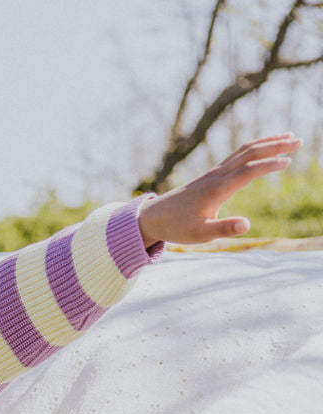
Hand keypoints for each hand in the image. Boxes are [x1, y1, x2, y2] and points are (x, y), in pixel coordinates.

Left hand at [137, 135, 300, 247]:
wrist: (155, 216)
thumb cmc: (178, 227)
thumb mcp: (199, 235)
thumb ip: (223, 229)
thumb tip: (246, 224)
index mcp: (217, 189)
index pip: (248, 171)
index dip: (268, 165)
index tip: (289, 162)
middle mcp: (217, 175)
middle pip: (250, 153)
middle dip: (275, 145)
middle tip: (299, 140)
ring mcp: (215, 172)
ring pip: (245, 150)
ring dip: (268, 141)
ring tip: (289, 137)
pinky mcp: (214, 174)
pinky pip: (238, 154)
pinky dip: (256, 147)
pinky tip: (266, 147)